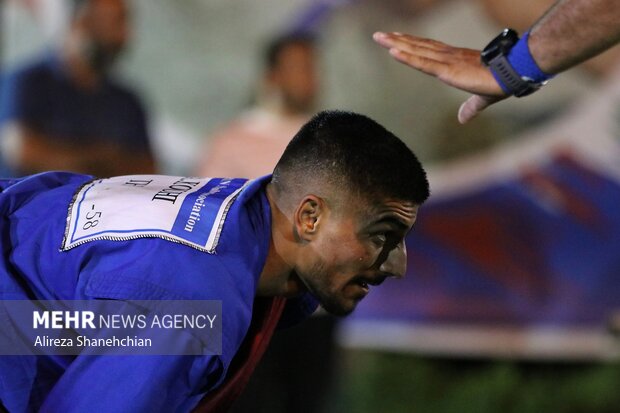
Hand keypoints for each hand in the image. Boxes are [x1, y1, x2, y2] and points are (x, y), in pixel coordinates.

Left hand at [373, 31, 507, 122]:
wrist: (512, 75)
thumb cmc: (501, 81)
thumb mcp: (481, 98)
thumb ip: (470, 107)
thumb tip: (463, 120)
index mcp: (455, 60)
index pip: (429, 49)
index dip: (412, 44)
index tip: (398, 39)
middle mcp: (448, 56)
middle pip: (417, 46)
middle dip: (397, 40)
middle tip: (380, 35)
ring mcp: (446, 61)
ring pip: (415, 50)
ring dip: (396, 44)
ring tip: (379, 37)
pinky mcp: (447, 69)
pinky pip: (422, 62)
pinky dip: (406, 57)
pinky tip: (392, 51)